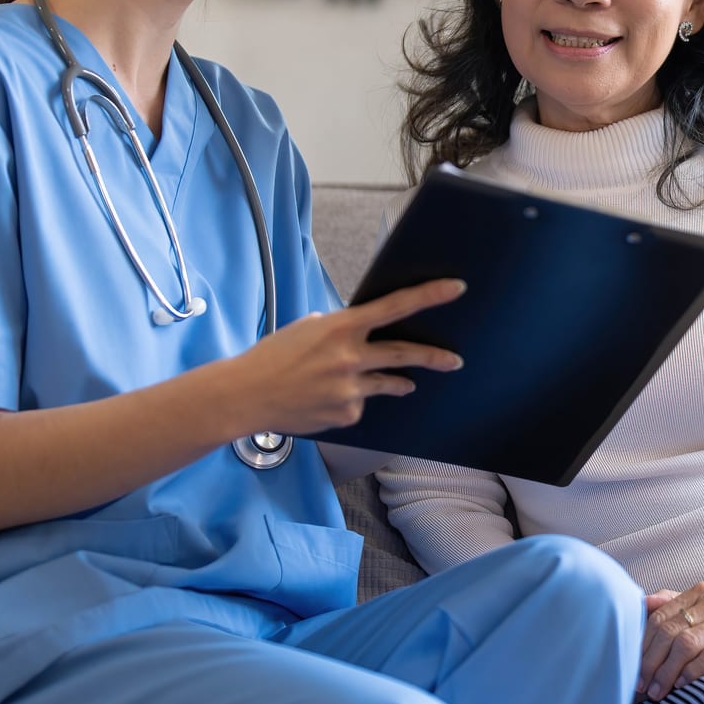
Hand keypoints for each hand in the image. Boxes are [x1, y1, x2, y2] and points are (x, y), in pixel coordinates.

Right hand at [231, 280, 465, 438]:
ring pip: (387, 383)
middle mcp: (350, 357)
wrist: (247, 395)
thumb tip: (365, 331)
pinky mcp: (347, 414)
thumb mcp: (308, 328)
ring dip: (400, 383)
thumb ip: (341, 328)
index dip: (429, 296)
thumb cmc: (274, 357)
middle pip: (404, 353)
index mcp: (341, 327)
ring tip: (409, 383)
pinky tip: (326, 400)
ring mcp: (350, 389)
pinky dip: (350, 401)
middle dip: (434, 356)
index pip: (394, 306)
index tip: (456, 288)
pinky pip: (360, 405)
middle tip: (455, 359)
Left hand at [637, 584, 703, 699]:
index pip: (659, 617)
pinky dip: (694, 672)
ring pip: (687, 644)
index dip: (641, 645)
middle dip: (649, 662)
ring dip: (667, 672)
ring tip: (657, 693)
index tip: (630, 668)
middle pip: (669, 632)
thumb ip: (677, 603)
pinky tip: (684, 686)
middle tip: (640, 687)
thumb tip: (642, 603)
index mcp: (701, 592)